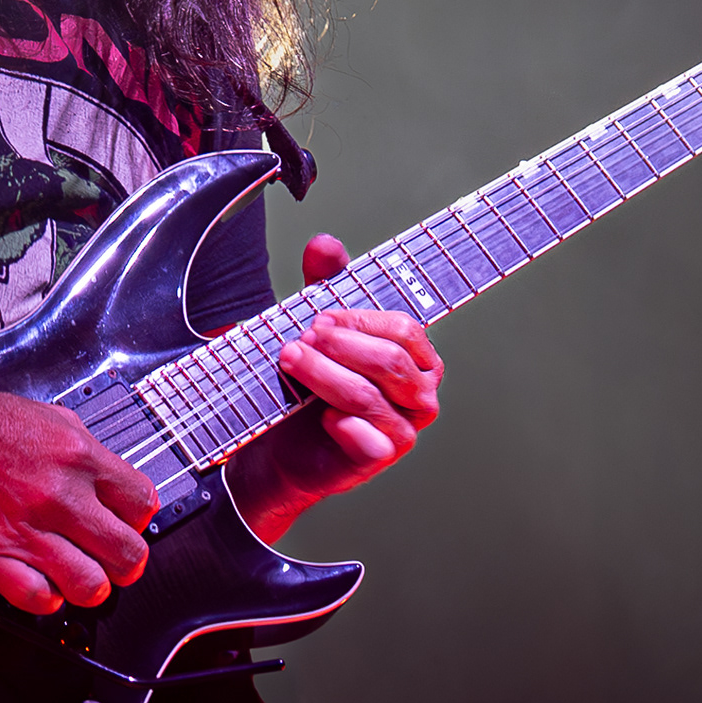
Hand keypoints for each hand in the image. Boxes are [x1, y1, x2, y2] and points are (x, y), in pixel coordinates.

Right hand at [0, 376, 159, 615]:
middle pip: (127, 553)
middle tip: (116, 562)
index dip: (139, 519)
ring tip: (83, 577)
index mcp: (78, 457)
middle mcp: (59, 497)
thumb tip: (110, 477)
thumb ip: (85, 446)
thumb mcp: (47, 416)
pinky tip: (44, 584)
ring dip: (93, 587)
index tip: (128, 523)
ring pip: (91, 586)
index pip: (142, 503)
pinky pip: (40, 600)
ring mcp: (26, 532)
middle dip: (128, 563)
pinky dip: (49, 600)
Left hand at [227, 233, 442, 543]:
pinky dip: (342, 424)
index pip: (404, 329)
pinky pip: (369, 439)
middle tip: (301, 339)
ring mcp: (404, 428)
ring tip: (291, 361)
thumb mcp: (317, 327)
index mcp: (416, 356)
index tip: (318, 316)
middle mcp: (420, 392)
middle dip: (341, 346)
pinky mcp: (380, 458)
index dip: (360, 321)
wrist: (282, 442)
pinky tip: (320, 415)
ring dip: (326, 376)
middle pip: (391, 361)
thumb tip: (326, 244)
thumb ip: (324, 284)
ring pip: (371, 396)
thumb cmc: (311, 382)